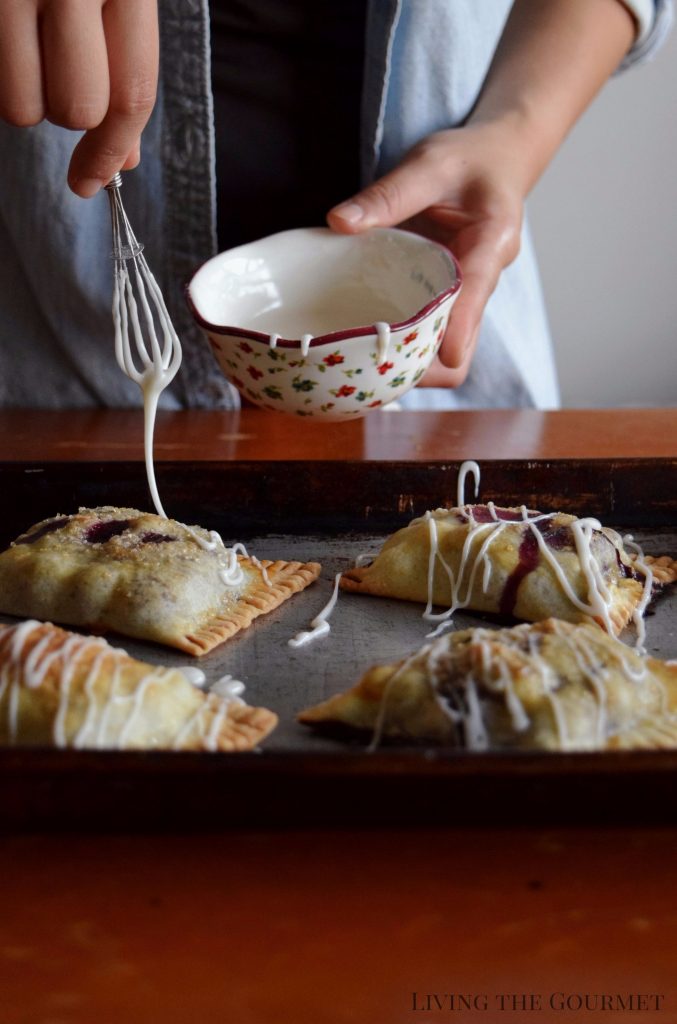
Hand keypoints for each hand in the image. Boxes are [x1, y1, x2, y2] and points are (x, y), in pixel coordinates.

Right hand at [0, 0, 158, 196]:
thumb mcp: (123, 0)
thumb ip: (127, 72)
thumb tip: (124, 160)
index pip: (132, 95)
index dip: (114, 149)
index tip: (92, 182)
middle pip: (79, 110)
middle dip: (73, 117)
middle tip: (62, 75)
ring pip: (24, 106)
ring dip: (29, 100)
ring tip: (32, 53)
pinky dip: (2, 79)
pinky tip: (9, 43)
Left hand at [327, 121, 526, 387]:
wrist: (498, 157)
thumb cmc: (470, 159)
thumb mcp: (429, 164)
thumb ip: (387, 194)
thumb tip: (339, 222)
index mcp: (491, 242)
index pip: (476, 295)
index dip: (457, 331)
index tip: (436, 359)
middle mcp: (484, 278)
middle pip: (464, 344)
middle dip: (427, 364)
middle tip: (377, 368)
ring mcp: (468, 294)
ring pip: (448, 347)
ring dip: (414, 360)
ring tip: (367, 364)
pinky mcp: (450, 296)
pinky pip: (433, 332)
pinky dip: (407, 344)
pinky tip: (371, 344)